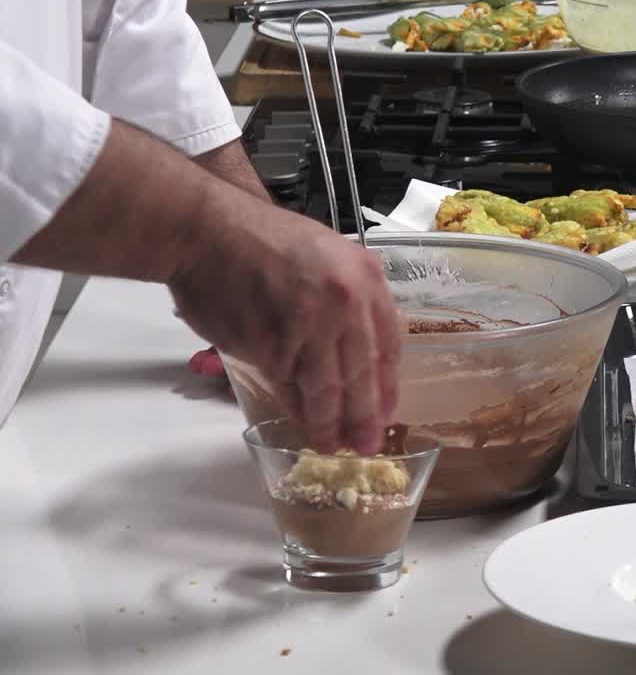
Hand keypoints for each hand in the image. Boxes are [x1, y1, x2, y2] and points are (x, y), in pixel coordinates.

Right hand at [169, 199, 399, 454]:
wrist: (208, 229)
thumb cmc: (262, 239)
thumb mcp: (329, 254)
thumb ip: (351, 298)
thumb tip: (361, 350)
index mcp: (364, 278)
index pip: (388, 344)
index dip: (387, 385)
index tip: (388, 412)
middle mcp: (344, 303)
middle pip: (362, 373)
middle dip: (365, 416)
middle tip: (368, 444)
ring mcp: (308, 326)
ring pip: (326, 387)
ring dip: (330, 422)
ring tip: (333, 445)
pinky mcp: (270, 345)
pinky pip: (289, 386)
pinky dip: (296, 409)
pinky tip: (303, 424)